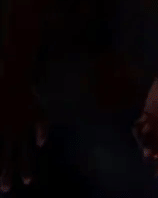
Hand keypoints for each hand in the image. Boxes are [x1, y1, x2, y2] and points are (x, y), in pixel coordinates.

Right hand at [0, 78, 46, 192]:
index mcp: (23, 132)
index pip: (24, 155)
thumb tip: (41, 145)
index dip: (25, 169)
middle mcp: (10, 134)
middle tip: (6, 189)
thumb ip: (43, 128)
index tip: (27, 182)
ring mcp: (0, 129)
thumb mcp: (41, 112)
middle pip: (8, 159)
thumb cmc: (28, 97)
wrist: (14, 81)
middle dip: (7, 175)